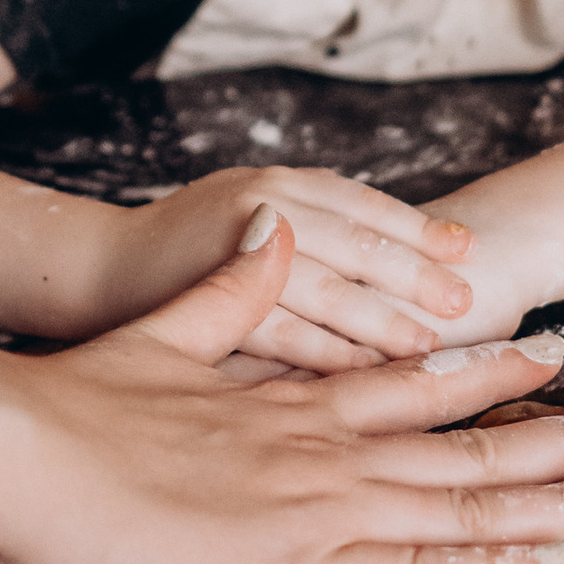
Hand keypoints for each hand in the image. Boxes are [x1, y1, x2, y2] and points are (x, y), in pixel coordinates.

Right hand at [0, 219, 563, 563]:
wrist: (20, 449)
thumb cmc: (72, 405)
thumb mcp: (164, 339)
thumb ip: (229, 299)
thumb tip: (274, 238)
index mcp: (295, 403)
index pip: (419, 383)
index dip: (493, 374)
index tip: (555, 356)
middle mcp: (330, 450)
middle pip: (475, 439)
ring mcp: (325, 510)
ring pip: (474, 500)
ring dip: (563, 493)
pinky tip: (560, 560)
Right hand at [98, 166, 485, 370]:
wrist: (98, 268)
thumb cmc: (184, 247)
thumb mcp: (249, 210)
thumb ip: (311, 222)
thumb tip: (395, 246)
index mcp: (276, 184)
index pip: (363, 204)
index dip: (418, 227)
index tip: (465, 248)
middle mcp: (261, 207)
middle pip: (355, 243)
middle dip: (413, 274)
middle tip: (463, 302)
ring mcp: (234, 255)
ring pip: (326, 290)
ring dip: (381, 320)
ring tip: (427, 346)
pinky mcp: (211, 307)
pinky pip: (284, 335)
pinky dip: (326, 356)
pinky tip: (362, 379)